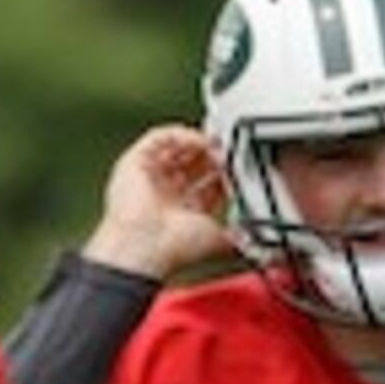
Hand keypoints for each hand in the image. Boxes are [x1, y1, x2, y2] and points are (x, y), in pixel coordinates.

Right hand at [80, 124, 237, 281]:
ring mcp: (148, 177)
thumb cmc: (172, 248)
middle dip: (212, 153)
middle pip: (192, 161)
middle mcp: (164, 194)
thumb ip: (235, 234)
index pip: (206, 183)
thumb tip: (250, 235)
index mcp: (181, 212)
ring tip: (215, 144)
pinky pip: (158, 137)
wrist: (146, 247)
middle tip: (228, 150)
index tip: (237, 165)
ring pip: (175, 147)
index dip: (223, 171)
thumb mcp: (214, 238)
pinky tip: (198, 141)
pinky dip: (180, 134)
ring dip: (198, 142)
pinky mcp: (134, 162)